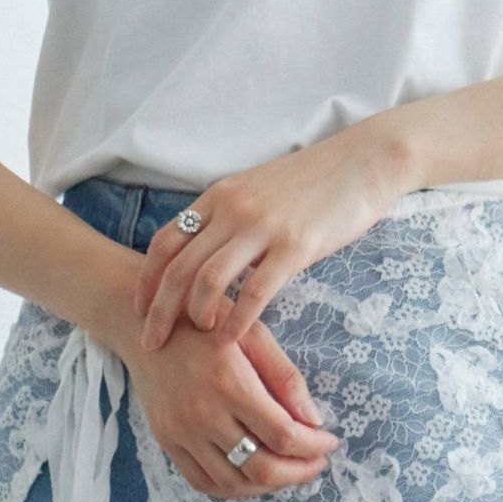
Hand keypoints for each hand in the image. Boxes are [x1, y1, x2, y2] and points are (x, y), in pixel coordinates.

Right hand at [125, 313, 342, 498]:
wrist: (145, 326)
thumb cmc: (206, 323)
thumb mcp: (252, 334)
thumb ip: (284, 376)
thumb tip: (315, 420)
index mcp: (229, 384)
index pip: (282, 434)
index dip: (313, 446)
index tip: (330, 441)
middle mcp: (202, 415)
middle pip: (260, 468)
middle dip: (298, 472)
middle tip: (317, 463)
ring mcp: (180, 433)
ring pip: (233, 483)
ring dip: (269, 485)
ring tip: (290, 470)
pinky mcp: (167, 441)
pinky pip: (203, 482)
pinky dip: (234, 488)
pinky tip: (254, 476)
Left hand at [132, 122, 413, 352]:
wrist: (362, 161)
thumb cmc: (313, 181)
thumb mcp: (257, 189)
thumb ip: (228, 217)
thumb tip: (204, 253)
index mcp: (219, 196)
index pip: (165, 242)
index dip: (147, 280)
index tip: (140, 309)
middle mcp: (232, 210)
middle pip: (179, 267)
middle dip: (159, 310)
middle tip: (151, 340)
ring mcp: (262, 227)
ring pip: (209, 280)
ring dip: (196, 316)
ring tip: (198, 338)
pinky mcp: (294, 246)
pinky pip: (254, 291)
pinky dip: (236, 321)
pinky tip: (231, 340)